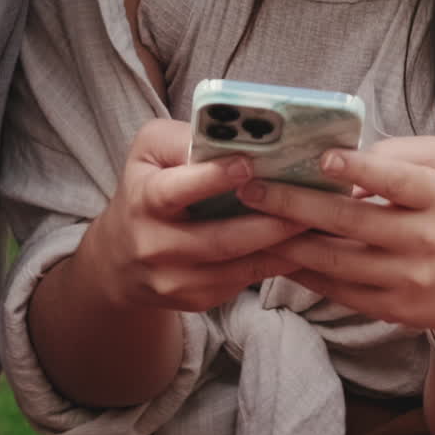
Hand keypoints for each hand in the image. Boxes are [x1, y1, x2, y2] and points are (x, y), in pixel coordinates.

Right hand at [88, 118, 309, 312]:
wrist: (119, 259)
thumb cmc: (145, 188)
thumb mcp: (150, 152)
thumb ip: (184, 139)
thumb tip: (233, 135)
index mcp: (144, 201)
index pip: (176, 192)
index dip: (211, 179)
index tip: (249, 164)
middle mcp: (156, 246)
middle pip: (219, 240)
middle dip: (268, 224)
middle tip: (308, 205)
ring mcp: (176, 280)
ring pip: (238, 268)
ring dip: (281, 248)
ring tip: (315, 226)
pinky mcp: (196, 299)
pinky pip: (243, 282)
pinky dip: (275, 265)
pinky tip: (301, 247)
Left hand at [236, 135, 434, 358]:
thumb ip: (400, 153)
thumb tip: (345, 158)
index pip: (396, 181)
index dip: (358, 169)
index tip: (320, 158)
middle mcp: (425, 241)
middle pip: (351, 222)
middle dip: (294, 204)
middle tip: (251, 188)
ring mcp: (407, 280)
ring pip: (335, 261)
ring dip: (286, 242)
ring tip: (248, 221)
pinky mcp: (390, 308)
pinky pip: (336, 290)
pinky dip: (301, 272)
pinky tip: (273, 252)